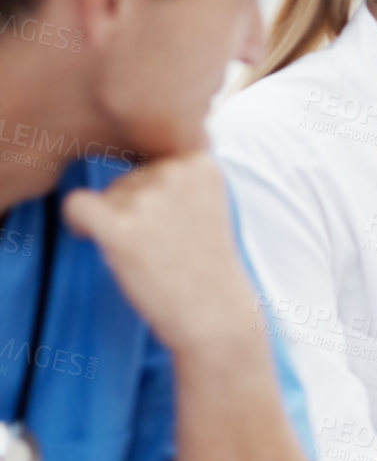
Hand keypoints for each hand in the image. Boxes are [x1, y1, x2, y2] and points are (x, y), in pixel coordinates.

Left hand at [62, 154, 256, 352]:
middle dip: (133, 208)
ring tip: (147, 253)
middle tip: (160, 244)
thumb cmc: (205, 262)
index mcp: (201, 161)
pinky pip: (76, 205)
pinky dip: (79, 223)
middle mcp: (176, 172)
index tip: (173, 222)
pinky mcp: (121, 228)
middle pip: (127, 177)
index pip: (152, 158)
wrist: (214, 313)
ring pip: (105, 195)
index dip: (154, 193)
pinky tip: (98, 241)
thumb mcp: (205, 202)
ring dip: (115, 223)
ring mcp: (148, 199)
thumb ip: (175, 173)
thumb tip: (121, 147)